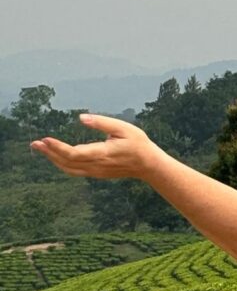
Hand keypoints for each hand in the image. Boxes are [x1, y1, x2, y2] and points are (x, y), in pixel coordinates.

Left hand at [30, 114, 161, 179]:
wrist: (148, 165)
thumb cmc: (138, 144)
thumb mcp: (123, 128)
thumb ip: (101, 122)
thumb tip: (80, 117)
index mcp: (103, 153)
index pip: (75, 154)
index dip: (58, 148)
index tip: (45, 139)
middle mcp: (97, 165)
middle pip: (67, 163)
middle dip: (49, 153)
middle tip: (34, 143)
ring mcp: (96, 171)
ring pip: (69, 169)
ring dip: (53, 159)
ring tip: (40, 148)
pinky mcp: (96, 173)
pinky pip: (74, 170)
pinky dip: (62, 163)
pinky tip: (55, 155)